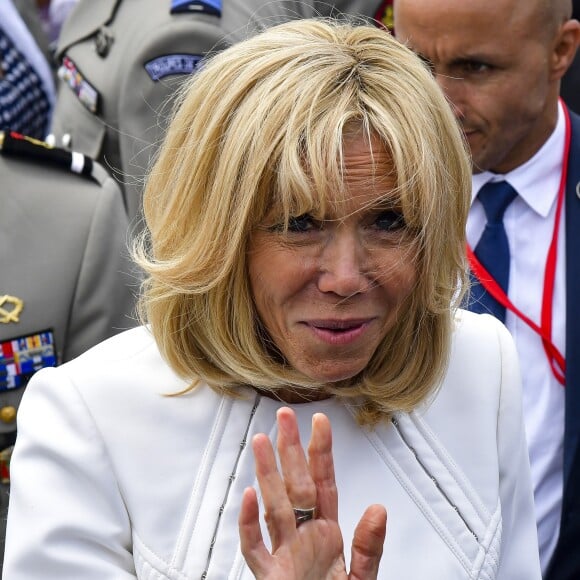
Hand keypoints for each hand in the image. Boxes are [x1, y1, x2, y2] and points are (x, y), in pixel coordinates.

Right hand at [239, 407, 386, 578]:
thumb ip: (369, 548)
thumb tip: (378, 508)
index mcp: (327, 533)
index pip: (323, 483)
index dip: (321, 452)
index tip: (319, 421)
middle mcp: (303, 537)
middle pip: (295, 486)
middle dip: (290, 451)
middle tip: (283, 416)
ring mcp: (283, 554)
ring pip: (273, 507)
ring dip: (267, 475)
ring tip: (261, 441)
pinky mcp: (269, 577)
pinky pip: (254, 548)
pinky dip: (248, 524)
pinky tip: (249, 497)